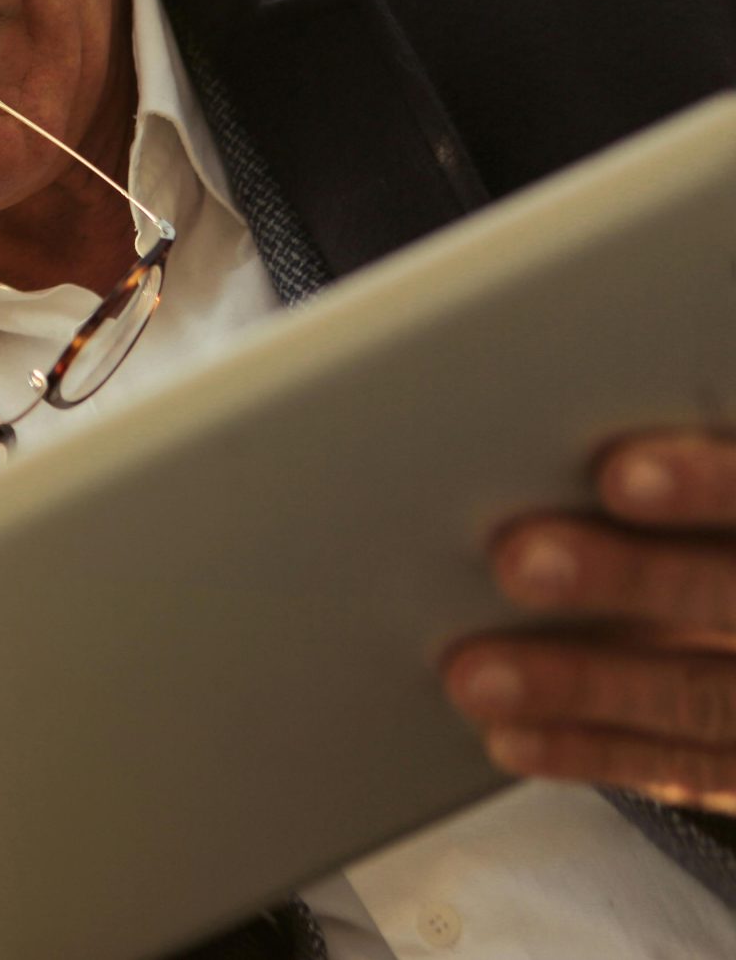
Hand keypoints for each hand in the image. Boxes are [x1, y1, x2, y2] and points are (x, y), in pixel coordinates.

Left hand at [446, 431, 735, 812]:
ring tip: (476, 674)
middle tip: (517, 561)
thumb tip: (566, 417)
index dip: (708, 487)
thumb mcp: (720, 484)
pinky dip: (594, 752)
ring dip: (583, 686)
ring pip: (705, 696)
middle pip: (735, 594)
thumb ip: (695, 462)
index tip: (616, 476)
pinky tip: (512, 737)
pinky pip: (688, 770)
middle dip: (630, 581)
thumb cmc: (716, 534)